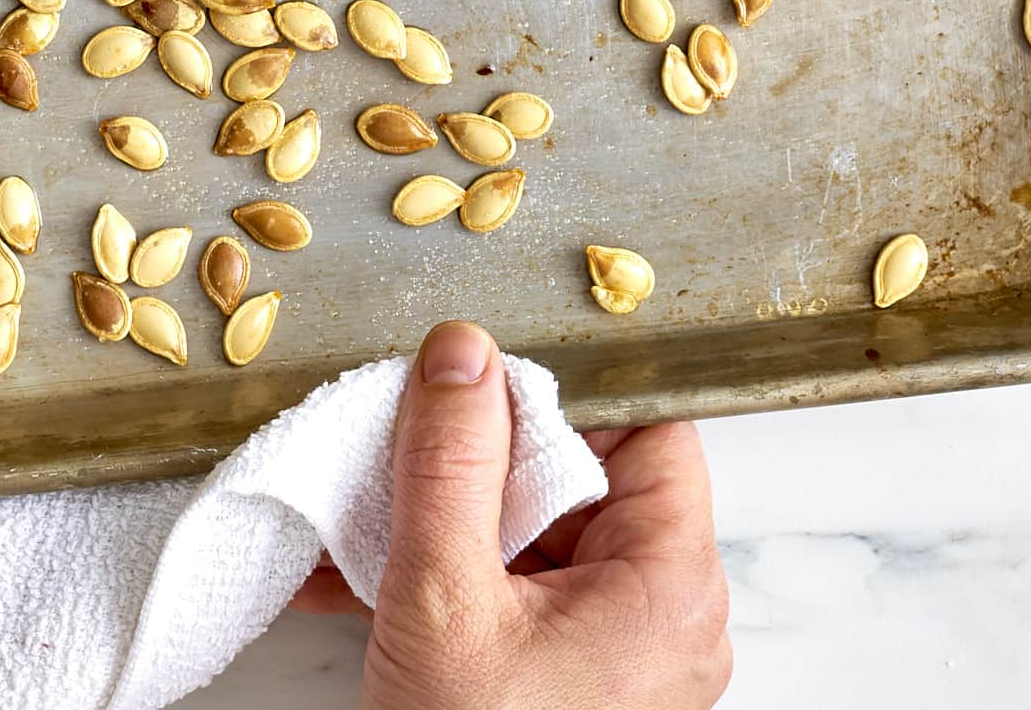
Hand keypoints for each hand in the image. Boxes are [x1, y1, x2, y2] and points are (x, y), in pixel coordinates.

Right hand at [312, 320, 730, 707]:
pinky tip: (359, 580)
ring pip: (541, 544)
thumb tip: (463, 354)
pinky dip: (448, 584)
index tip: (479, 391)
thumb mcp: (443, 596)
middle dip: (482, 465)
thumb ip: (450, 462)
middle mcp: (668, 622)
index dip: (566, 397)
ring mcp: (624, 661)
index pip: (652, 431)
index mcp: (671, 587)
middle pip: (588, 483)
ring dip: (449, 525)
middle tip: (405, 458)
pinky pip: (519, 604)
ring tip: (364, 520)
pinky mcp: (575, 689)